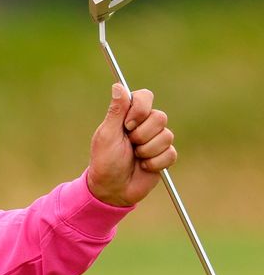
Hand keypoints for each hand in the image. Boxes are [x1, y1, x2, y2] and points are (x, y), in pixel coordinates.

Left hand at [87, 83, 177, 206]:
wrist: (112, 189)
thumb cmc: (105, 161)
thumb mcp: (107, 135)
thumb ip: (116, 111)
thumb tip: (118, 85)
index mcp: (128, 116)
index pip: (145, 96)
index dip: (140, 110)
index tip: (127, 125)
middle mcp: (144, 124)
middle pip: (160, 117)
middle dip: (142, 135)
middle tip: (129, 144)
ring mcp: (156, 140)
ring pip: (167, 136)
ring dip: (147, 151)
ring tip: (135, 157)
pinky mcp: (164, 156)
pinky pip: (170, 153)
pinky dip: (154, 163)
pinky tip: (143, 166)